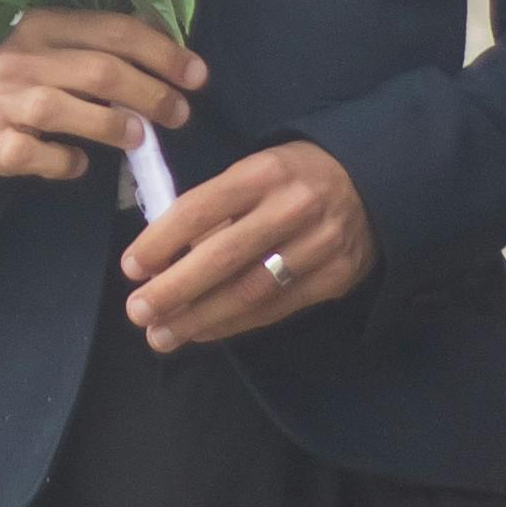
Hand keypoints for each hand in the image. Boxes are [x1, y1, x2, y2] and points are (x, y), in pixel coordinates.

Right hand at [0, 10, 199, 185]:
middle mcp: (23, 57)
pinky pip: (33, 154)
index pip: (114, 31)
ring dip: (110, 124)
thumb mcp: (63, 48)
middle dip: (149, 93)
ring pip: (61, 108)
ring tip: (140, 138)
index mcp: (47, 25)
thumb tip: (178, 58)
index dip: (162, 53)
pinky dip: (63, 162)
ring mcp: (4, 100)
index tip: (198, 76)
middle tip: (179, 114)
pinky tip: (80, 164)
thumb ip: (110, 48)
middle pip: (97, 71)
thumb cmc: (33, 78)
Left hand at [122, 140, 370, 351]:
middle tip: (137, 312)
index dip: (162, 240)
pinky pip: (276, 308)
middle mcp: (293, 208)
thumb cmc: (294, 177)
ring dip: (199, 318)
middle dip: (174, 289)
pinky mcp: (335, 277)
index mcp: (263, 172)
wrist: (374, 184)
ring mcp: (319, 246)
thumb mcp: (256, 171)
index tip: (131, 268)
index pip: (202, 208)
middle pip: (224, 256)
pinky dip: (234, 324)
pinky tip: (202, 333)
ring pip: (250, 291)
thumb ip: (216, 209)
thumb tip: (164, 257)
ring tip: (161, 335)